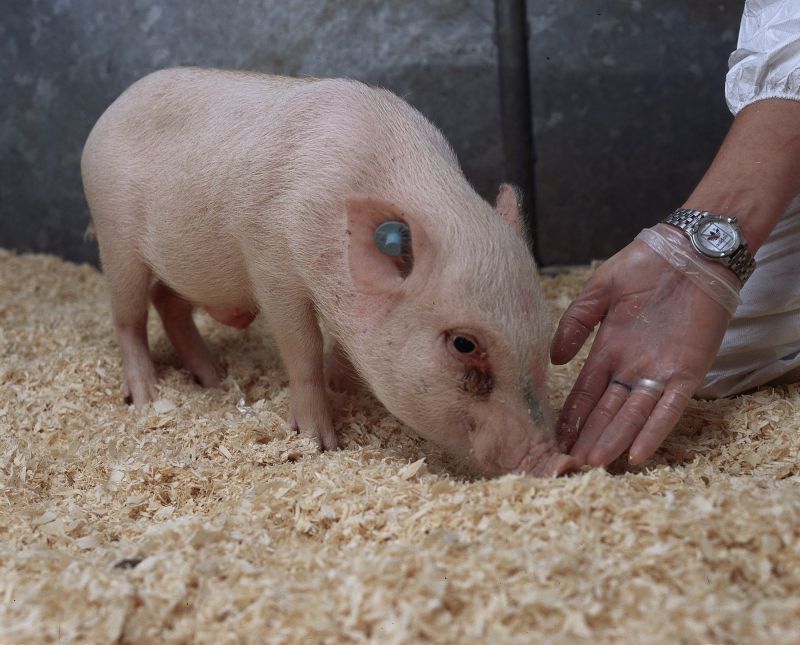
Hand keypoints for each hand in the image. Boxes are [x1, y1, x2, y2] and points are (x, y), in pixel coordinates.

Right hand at [550, 226, 737, 466]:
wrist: (693, 249)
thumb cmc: (646, 263)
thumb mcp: (601, 289)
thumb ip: (576, 322)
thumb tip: (554, 359)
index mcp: (609, 349)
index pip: (586, 392)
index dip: (572, 415)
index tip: (557, 438)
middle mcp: (632, 366)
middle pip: (607, 410)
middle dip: (589, 437)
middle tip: (571, 464)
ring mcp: (659, 371)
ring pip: (633, 414)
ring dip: (615, 439)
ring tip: (595, 465)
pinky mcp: (688, 370)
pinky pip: (669, 407)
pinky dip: (654, 430)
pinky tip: (638, 453)